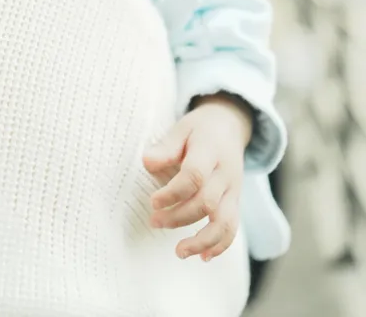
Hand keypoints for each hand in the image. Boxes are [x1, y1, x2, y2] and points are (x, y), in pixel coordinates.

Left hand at [143, 95, 252, 261]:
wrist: (230, 125)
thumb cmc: (199, 128)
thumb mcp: (182, 127)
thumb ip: (166, 146)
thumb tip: (147, 162)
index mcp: (211, 150)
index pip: (195, 175)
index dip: (173, 193)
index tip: (153, 201)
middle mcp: (226, 172)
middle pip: (206, 202)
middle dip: (179, 217)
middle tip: (154, 221)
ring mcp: (234, 190)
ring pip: (225, 222)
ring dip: (202, 240)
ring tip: (179, 252)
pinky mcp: (236, 202)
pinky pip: (233, 228)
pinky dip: (220, 245)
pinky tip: (202, 257)